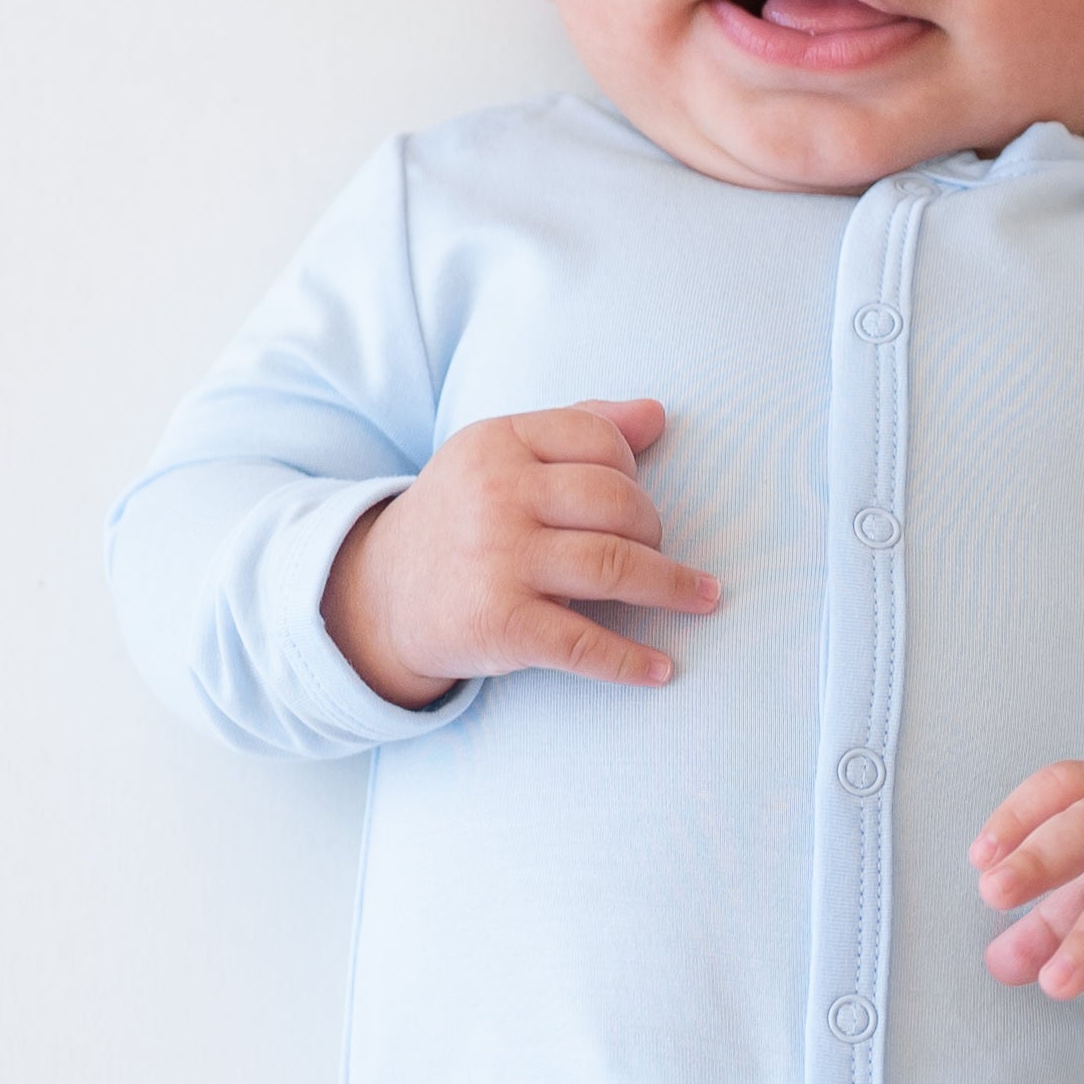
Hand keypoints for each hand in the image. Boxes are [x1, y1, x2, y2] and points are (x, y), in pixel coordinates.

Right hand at [322, 400, 718, 708]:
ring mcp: (497, 561)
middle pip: (619, 502)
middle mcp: (496, 496)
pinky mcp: (500, 625)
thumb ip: (577, 429)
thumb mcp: (501, 458)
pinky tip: (661, 669)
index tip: (630, 501)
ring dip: (673, 586)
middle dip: (653, 529)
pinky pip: (585, 643)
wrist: (381, 597)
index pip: (599, 440)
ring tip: (702, 598)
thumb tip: (656, 414)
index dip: (631, 470)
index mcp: (499, 443)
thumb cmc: (462, 519)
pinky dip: (632, 661)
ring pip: (616, 565)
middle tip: (656, 553)